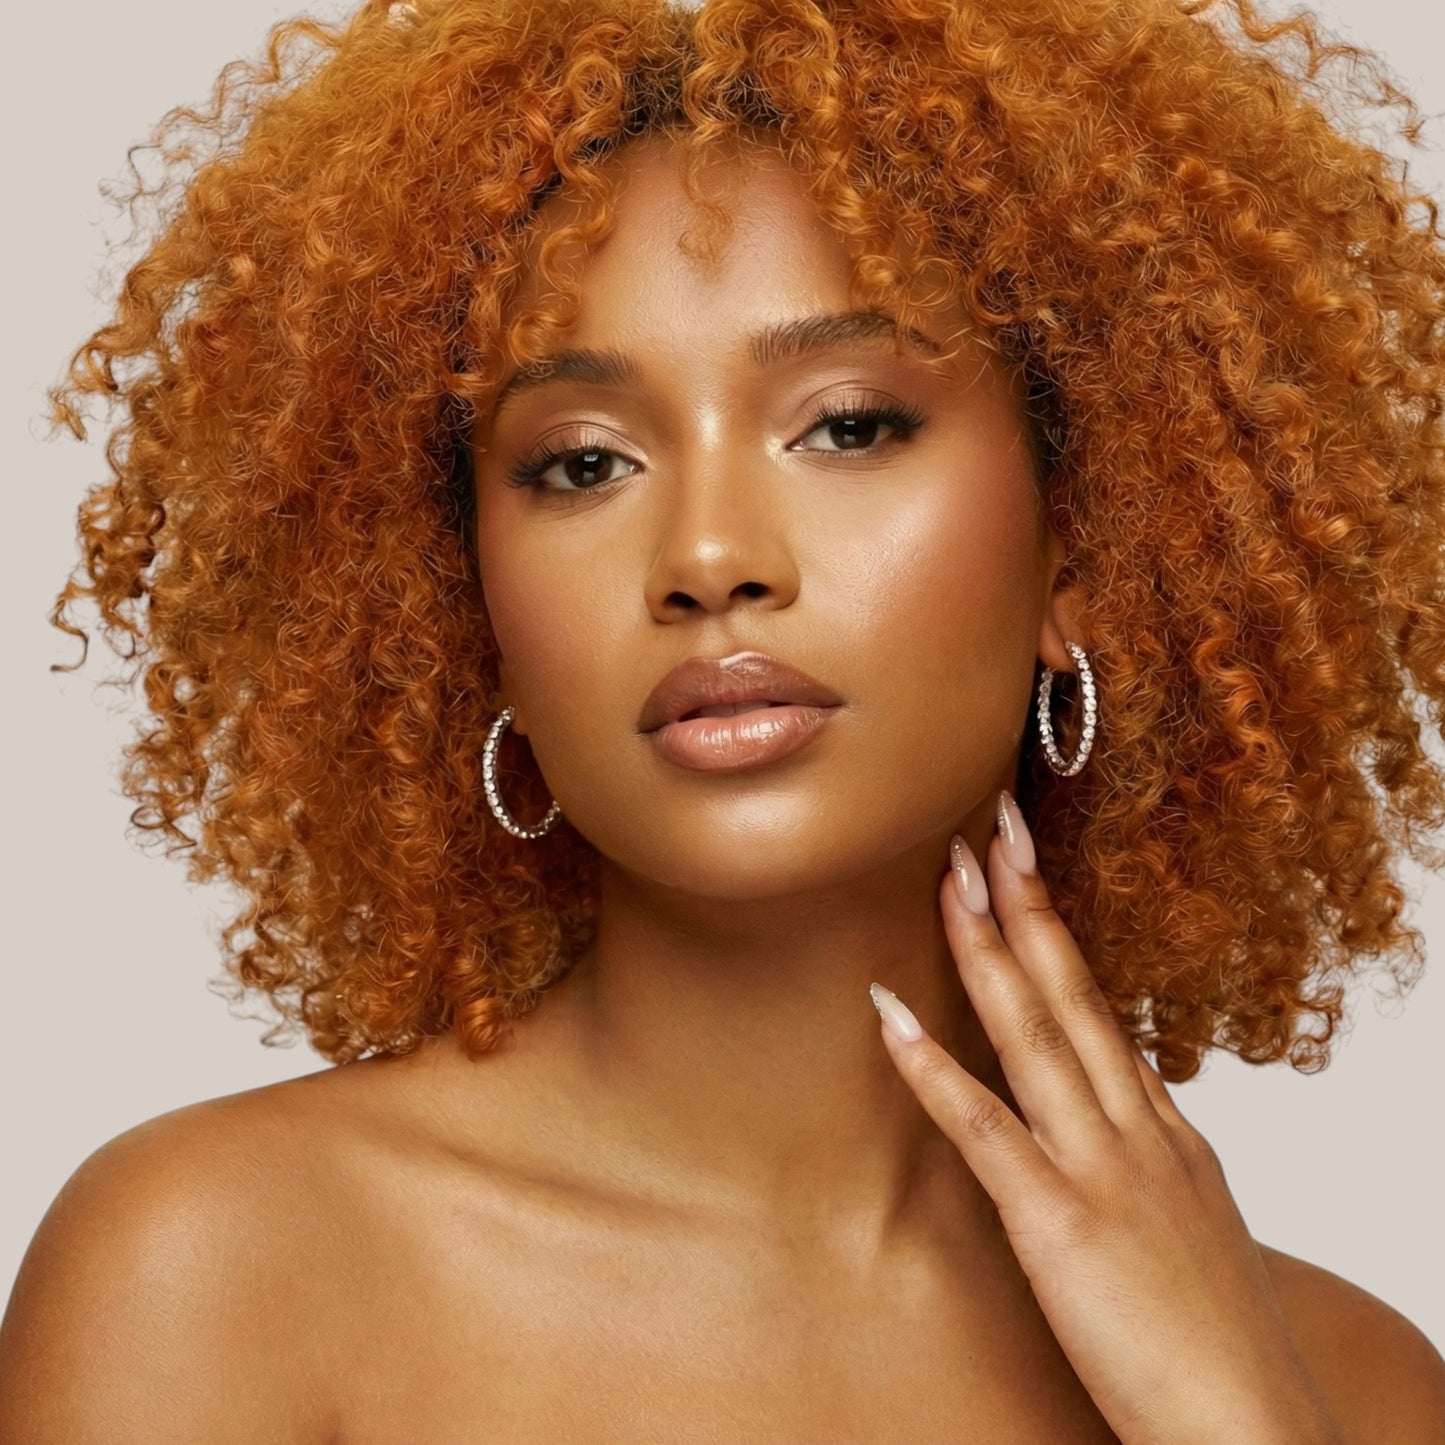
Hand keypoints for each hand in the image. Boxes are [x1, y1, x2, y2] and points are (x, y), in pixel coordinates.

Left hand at [868, 792, 1343, 1444]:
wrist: (1255, 1431)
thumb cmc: (1219, 1346)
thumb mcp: (1192, 1231)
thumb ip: (1150, 1167)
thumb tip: (1120, 1121)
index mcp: (1166, 1133)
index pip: (1102, 1010)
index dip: (1062, 936)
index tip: (1028, 872)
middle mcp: (1136, 1130)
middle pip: (1073, 994)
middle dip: (1027, 904)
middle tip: (989, 825)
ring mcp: (1100, 1168)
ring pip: (1033, 1034)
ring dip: (985, 949)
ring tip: (948, 875)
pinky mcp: (1059, 1223)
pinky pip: (985, 1129)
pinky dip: (932, 1066)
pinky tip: (889, 1014)